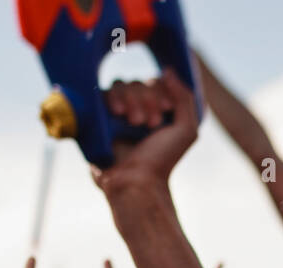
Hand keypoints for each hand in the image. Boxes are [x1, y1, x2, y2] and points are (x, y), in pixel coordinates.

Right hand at [92, 70, 198, 192]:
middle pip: (137, 82)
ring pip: (120, 85)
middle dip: (147, 99)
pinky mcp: (96, 118)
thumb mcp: (186, 129)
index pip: (153, 83)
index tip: (166, 110)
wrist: (137, 182)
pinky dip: (112, 98)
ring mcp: (113, 114)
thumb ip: (185, 97)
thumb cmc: (162, 160)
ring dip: (132, 99)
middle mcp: (134, 110)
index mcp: (154, 111)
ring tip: (135, 123)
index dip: (160, 91)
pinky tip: (118, 114)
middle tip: (150, 124)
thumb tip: (167, 70)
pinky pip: (100, 93)